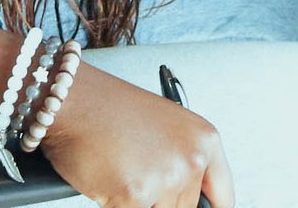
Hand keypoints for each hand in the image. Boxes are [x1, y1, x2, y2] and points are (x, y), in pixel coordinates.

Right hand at [43, 66, 234, 207]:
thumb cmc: (110, 110)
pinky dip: (114, 204)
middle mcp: (191, 159)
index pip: (223, 198)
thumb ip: (183, 163)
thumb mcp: (164, 129)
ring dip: (136, 202)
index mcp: (205, 140)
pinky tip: (108, 178)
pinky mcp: (136, 195)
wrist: (73, 99)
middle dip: (159, 200)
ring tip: (121, 170)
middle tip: (136, 173)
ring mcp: (165, 179)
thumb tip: (190, 202)